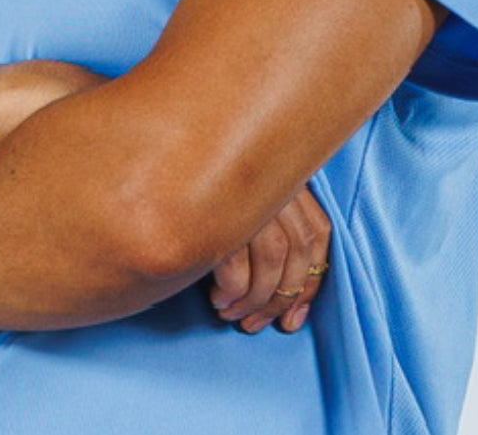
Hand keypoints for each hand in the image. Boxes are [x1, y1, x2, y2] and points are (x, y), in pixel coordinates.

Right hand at [208, 183, 330, 334]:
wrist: (160, 153)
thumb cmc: (199, 185)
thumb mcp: (242, 202)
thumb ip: (269, 233)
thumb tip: (292, 309)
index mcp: (285, 176)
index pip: (318, 231)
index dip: (311, 281)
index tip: (293, 319)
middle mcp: (272, 178)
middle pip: (297, 248)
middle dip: (280, 297)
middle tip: (255, 324)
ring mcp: (248, 188)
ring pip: (273, 255)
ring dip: (255, 297)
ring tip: (232, 314)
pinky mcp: (217, 201)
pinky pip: (237, 257)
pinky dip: (232, 287)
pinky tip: (217, 297)